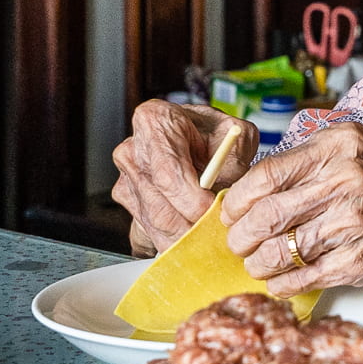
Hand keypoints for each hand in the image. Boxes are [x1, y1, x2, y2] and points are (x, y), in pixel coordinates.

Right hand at [112, 100, 260, 255]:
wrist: (198, 134)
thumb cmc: (214, 132)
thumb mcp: (236, 134)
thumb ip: (233, 163)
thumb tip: (223, 199)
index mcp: (155, 123)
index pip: (168, 174)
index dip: (192, 201)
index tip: (213, 210)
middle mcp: (133, 151)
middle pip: (158, 208)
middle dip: (192, 227)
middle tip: (218, 231)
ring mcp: (127, 180)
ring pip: (153, 226)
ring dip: (184, 238)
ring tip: (210, 233)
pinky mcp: (129, 203)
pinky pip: (147, 234)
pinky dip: (172, 241)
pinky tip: (190, 232)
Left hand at [222, 123, 362, 294]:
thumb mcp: (362, 152)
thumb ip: (314, 162)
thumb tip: (256, 188)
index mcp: (339, 145)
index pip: (265, 175)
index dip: (238, 200)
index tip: (232, 214)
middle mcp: (345, 179)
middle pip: (265, 214)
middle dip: (241, 236)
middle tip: (238, 244)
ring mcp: (353, 222)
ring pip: (279, 250)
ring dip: (259, 264)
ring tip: (258, 265)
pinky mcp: (360, 260)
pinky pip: (302, 278)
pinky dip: (283, 285)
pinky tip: (280, 284)